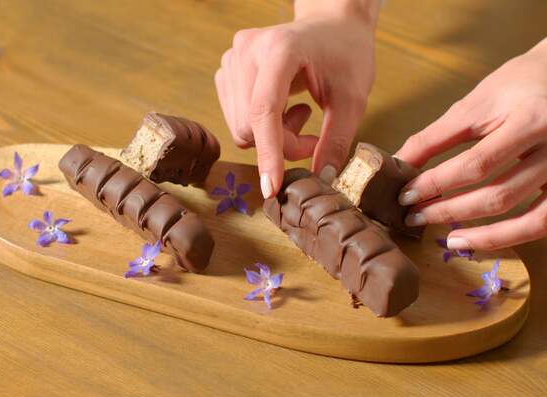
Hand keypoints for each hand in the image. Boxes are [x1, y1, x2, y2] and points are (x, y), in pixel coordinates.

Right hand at [215, 0, 378, 197]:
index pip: (263, 110)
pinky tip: (284, 108)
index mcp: (280, 48)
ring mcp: (232, 58)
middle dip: (281, 145)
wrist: (331, 25)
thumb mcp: (353, 99)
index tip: (272, 187)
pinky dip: (262, 127)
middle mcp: (247, 50)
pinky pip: (236, 119)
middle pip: (249, 125)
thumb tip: (321, 178)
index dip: (268, 153)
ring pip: (240, 127)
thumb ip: (336, 139)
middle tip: (313, 137)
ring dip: (272, 137)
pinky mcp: (226, 70)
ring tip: (301, 116)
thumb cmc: (346, 53)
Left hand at [396, 38, 546, 250]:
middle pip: (499, 195)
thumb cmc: (519, 85)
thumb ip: (436, 137)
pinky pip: (544, 224)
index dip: (437, 184)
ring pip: (529, 220)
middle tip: (415, 217)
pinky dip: (511, 236)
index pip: (476, 164)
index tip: (405, 195)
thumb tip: (397, 164)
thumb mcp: (475, 104)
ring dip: (484, 235)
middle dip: (451, 211)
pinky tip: (481, 238)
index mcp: (530, 120)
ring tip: (449, 241)